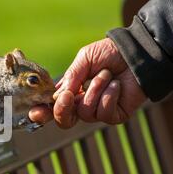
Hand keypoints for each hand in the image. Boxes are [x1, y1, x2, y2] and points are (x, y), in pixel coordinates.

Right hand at [29, 38, 146, 128]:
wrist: (137, 53)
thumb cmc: (110, 53)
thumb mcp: (84, 59)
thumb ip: (70, 77)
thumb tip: (57, 96)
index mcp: (70, 91)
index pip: (52, 107)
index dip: (42, 113)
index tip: (35, 112)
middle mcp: (81, 104)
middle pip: (64, 121)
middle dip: (62, 110)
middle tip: (67, 96)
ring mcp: (98, 111)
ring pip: (85, 113)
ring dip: (95, 89)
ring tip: (107, 75)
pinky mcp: (115, 115)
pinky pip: (103, 113)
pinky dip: (109, 95)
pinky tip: (116, 84)